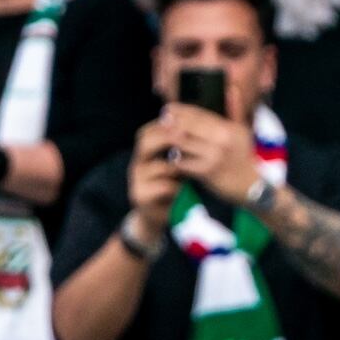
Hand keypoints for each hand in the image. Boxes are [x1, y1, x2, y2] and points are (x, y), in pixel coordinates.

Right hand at [126, 121, 182, 242]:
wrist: (157, 218)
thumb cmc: (172, 189)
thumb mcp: (177, 167)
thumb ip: (181, 151)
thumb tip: (202, 128)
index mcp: (146, 152)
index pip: (150, 130)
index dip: (166, 125)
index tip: (187, 122)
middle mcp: (138, 162)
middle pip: (146, 141)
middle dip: (167, 138)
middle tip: (187, 137)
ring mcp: (137, 179)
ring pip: (158, 165)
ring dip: (177, 168)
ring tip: (191, 171)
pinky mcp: (140, 195)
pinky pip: (162, 187)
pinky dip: (176, 187)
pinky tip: (184, 190)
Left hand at [162, 103, 259, 204]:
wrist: (254, 186)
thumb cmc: (247, 157)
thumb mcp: (244, 131)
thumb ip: (235, 110)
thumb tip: (232, 90)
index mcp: (229, 128)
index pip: (197, 113)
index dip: (179, 109)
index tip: (168, 108)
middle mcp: (221, 140)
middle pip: (186, 125)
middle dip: (171, 122)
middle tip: (162, 121)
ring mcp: (213, 156)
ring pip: (182, 142)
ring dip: (171, 139)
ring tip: (165, 137)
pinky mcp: (206, 172)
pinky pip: (183, 161)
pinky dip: (176, 158)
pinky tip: (174, 156)